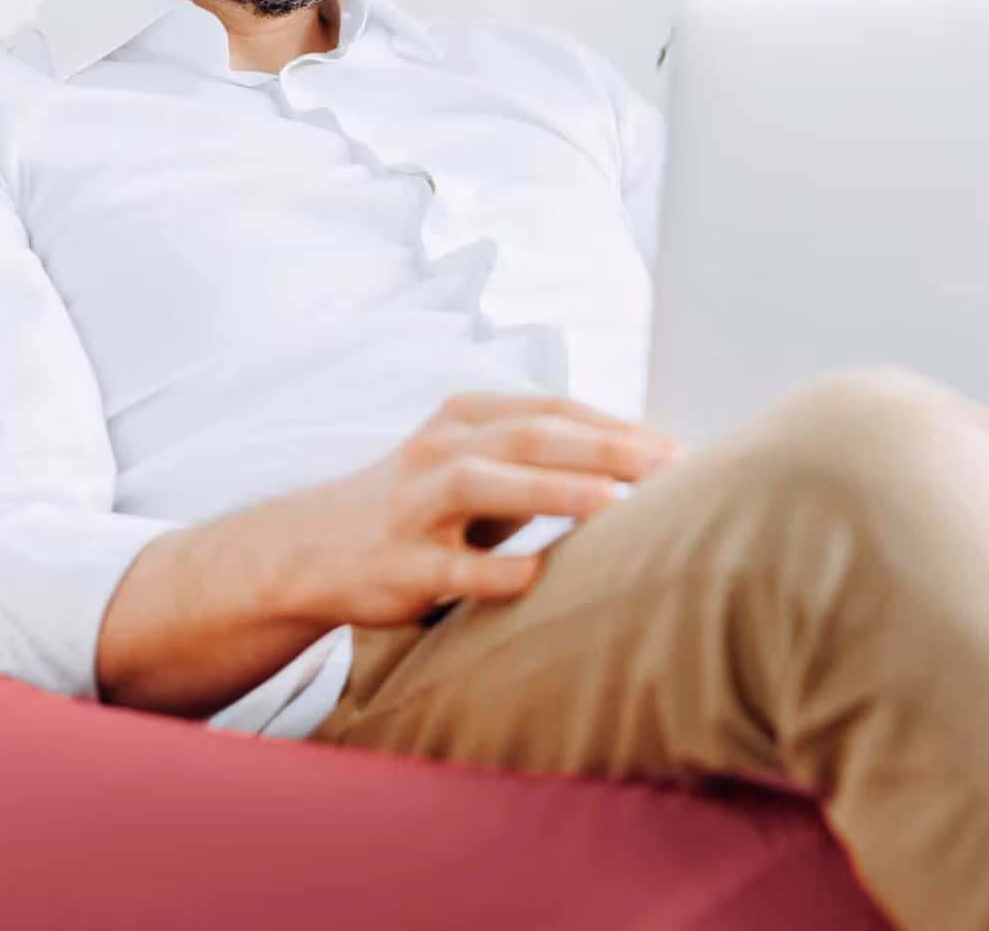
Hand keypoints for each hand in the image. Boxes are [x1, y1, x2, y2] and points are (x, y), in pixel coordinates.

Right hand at [270, 392, 682, 629]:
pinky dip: (490, 570)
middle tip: (666, 465)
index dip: (613, 424)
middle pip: (525, 435)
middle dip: (600, 446)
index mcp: (464, 419)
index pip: (549, 410)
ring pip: (481, 484)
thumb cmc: (424, 503)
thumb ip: (544, 455)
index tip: (674, 447)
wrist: (314, 546)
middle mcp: (438, 451)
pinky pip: (447, 567)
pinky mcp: (397, 565)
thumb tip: (649, 455)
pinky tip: (534, 578)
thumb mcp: (476, 463)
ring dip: (549, 489)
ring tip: (610, 502)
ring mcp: (413, 507)